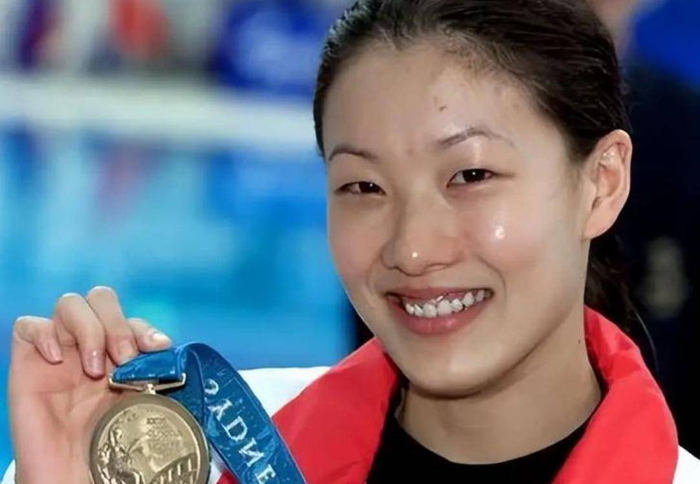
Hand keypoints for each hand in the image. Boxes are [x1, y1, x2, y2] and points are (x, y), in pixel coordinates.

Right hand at [8, 286, 171, 483]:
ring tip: (95, 369)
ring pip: (70, 304)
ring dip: (90, 329)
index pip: (132, 321)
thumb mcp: (142, 407)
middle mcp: (89, 347)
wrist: (71, 479)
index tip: (160, 348)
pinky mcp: (28, 363)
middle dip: (118, 324)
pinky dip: (45, 334)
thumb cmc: (108, 449)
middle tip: (125, 359)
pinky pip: (28, 325)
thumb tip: (175, 354)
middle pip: (101, 298)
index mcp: (119, 356)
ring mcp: (59, 353)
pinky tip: (58, 361)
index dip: (146, 329)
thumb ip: (156, 377)